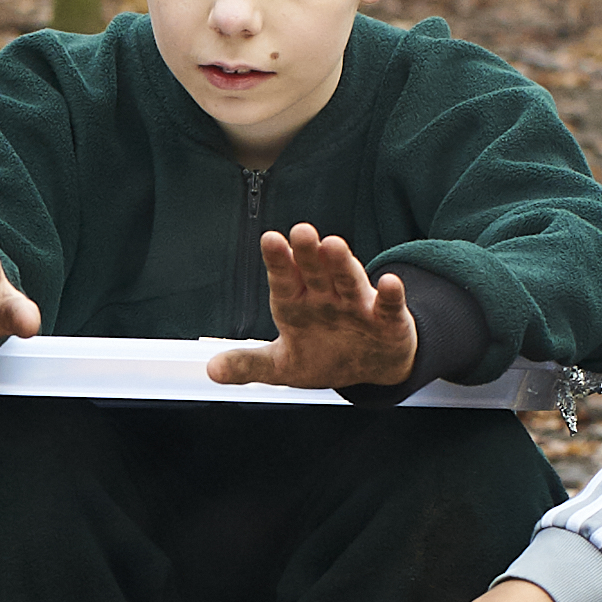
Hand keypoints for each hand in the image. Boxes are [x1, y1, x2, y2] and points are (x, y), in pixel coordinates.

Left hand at [208, 224, 418, 389]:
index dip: (278, 261)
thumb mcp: (283, 366)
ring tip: (334, 245)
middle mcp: (326, 296)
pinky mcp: (387, 320)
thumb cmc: (324, 355)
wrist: (369, 366)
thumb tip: (210, 370)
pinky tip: (390, 282)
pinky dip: (390, 295)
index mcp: (297, 303)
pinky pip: (388, 306)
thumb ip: (249, 364)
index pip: (285, 279)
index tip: (270, 240)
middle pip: (316, 271)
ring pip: (349, 280)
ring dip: (343, 264)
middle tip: (300, 231)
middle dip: (308, 253)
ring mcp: (357, 305)